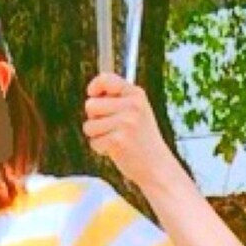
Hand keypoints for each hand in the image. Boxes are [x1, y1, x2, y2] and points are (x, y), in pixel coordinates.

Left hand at [83, 72, 175, 187]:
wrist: (157, 166)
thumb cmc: (142, 140)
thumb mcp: (136, 112)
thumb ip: (117, 100)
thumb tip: (91, 94)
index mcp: (136, 95)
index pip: (106, 79)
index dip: (94, 87)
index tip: (93, 95)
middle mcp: (132, 106)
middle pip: (90, 105)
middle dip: (95, 119)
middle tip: (112, 128)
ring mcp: (126, 123)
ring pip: (89, 125)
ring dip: (97, 136)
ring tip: (116, 140)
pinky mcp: (118, 140)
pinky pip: (94, 141)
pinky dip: (101, 148)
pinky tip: (117, 150)